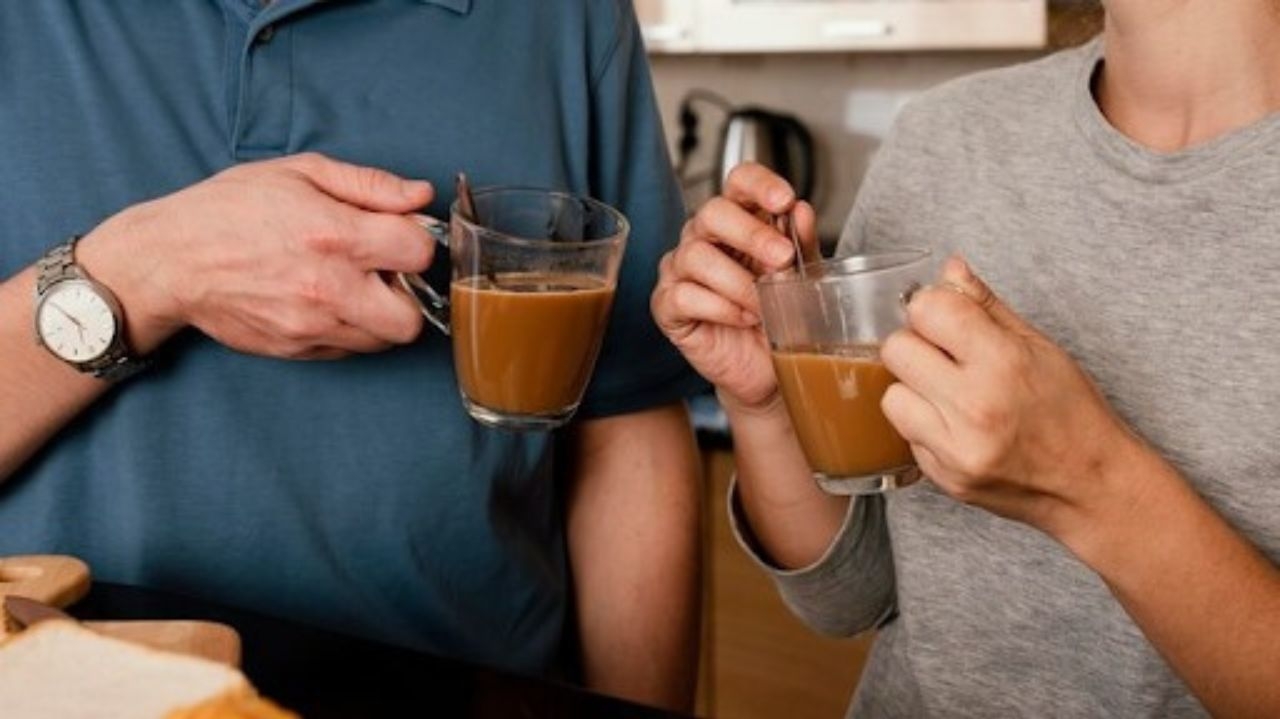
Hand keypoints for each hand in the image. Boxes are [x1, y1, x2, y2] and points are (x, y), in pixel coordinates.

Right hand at [86, 153, 435, 359]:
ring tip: (351, 285)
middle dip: (408, 295)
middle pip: (412, 318)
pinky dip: (349, 330)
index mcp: (335, 236)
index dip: (416, 241)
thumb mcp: (300, 173)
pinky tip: (326, 302)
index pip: (419, 252)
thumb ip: (370, 185)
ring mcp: (312, 326)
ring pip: (383, 340)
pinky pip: (349, 350)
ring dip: (380, 315)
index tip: (399, 235)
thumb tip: (421, 196)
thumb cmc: (231, 209)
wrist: (171, 260)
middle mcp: (329, 288)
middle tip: (383, 272)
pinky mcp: (296, 349)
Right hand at [650, 163, 817, 409]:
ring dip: (738, 281)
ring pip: (696, 256)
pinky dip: (720, 307)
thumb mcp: (800, 278)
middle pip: (713, 212)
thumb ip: (800, 244)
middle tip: (782, 259)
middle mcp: (704, 238)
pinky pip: (683, 295)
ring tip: (765, 304)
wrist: (766, 369)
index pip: (739, 181)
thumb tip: (802, 212)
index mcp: (739, 220)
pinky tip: (742, 318)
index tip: (785, 200)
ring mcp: (680, 270)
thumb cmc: (778, 317)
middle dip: (751, 234)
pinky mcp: (666, 305)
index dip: (759, 184)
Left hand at [880, 256, 1138, 531]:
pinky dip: (923, 425)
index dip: (932, 307)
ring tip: (948, 394)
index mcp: (1003, 363)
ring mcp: (955, 447)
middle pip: (896, 349)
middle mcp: (975, 406)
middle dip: (916, 345)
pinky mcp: (943, 478)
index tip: (946, 318)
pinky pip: (905, 436)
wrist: (1090, 485)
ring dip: (912, 389)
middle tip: (944, 357)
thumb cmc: (1071, 411)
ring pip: (890, 396)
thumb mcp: (1039, 346)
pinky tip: (955, 425)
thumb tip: (948, 269)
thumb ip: (985, 306)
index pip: (927, 310)